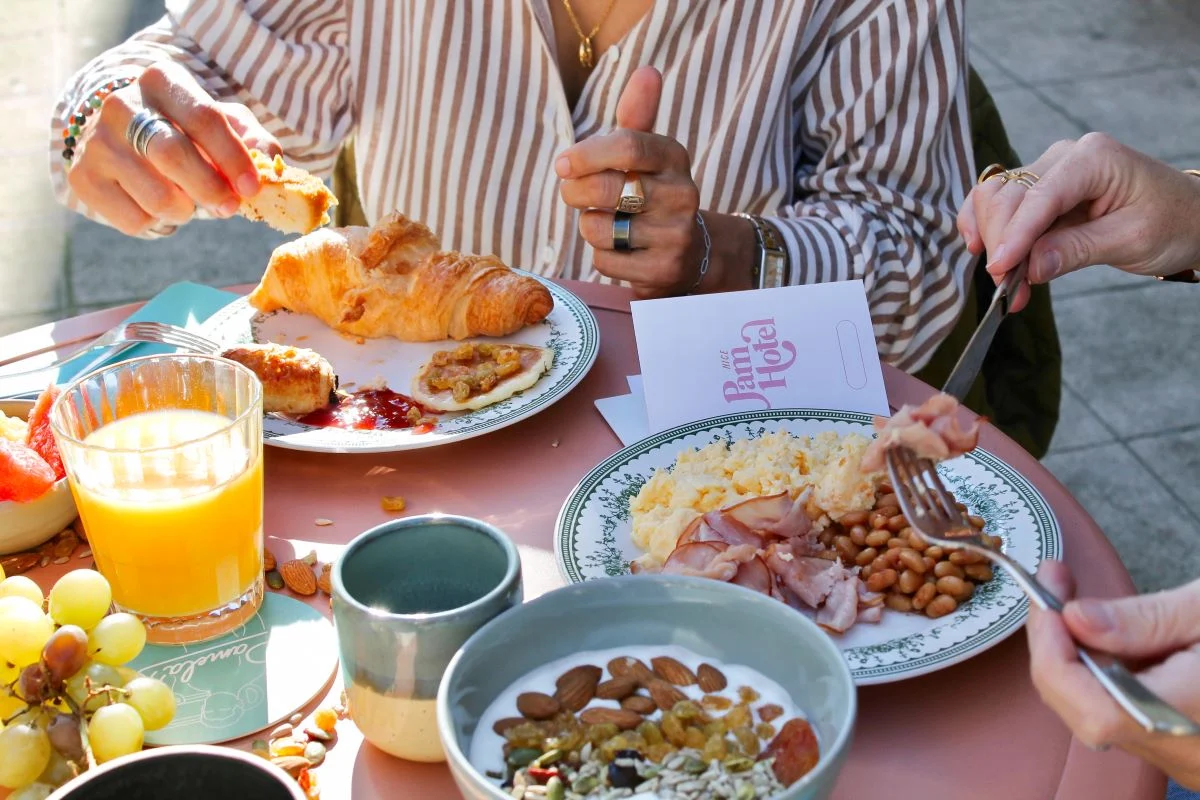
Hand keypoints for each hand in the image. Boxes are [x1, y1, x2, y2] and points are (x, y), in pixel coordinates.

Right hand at [67, 61, 279, 235]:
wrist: (122, 133)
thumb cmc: (186, 128)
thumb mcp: (223, 122)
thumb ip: (253, 140)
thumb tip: (272, 164)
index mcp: (162, 81)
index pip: (203, 119)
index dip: (233, 157)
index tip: (252, 187)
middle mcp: (121, 105)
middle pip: (172, 155)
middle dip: (210, 188)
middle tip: (230, 207)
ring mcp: (96, 142)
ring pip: (156, 196)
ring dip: (185, 210)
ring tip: (187, 200)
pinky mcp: (83, 178)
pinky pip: (134, 220)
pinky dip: (158, 223)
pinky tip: (156, 204)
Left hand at [556, 67, 752, 296]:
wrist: (692, 252)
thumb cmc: (654, 193)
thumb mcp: (649, 154)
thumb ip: (638, 115)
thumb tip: (646, 71)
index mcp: (674, 157)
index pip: (628, 145)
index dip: (586, 154)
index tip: (563, 163)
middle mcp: (682, 195)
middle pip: (607, 189)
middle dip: (575, 192)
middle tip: (572, 193)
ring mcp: (675, 235)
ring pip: (601, 228)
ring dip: (589, 226)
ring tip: (606, 223)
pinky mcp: (663, 271)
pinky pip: (606, 260)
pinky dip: (601, 256)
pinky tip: (620, 251)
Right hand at [957, 133, 1199, 311]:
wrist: (1189, 216)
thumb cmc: (1172, 222)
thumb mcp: (1132, 240)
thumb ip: (1078, 250)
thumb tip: (1030, 267)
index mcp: (1094, 158)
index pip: (1040, 196)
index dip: (1015, 234)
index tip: (999, 269)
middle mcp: (1065, 157)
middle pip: (1008, 194)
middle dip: (1000, 242)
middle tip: (1007, 288)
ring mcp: (1049, 171)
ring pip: (995, 198)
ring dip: (992, 240)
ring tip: (1007, 282)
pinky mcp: (1040, 190)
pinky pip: (1000, 205)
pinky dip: (989, 231)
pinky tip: (988, 254)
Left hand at [1026, 562, 1199, 788]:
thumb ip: (1144, 620)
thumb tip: (1076, 619)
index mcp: (1192, 716)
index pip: (1090, 706)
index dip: (1051, 652)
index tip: (1047, 597)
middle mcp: (1190, 756)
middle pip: (1089, 715)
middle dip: (1060, 648)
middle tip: (1058, 586)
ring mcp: (1197, 766)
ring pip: (1108, 718)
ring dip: (1086, 661)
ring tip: (1085, 603)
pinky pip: (1140, 721)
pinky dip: (1119, 679)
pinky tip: (1125, 639)